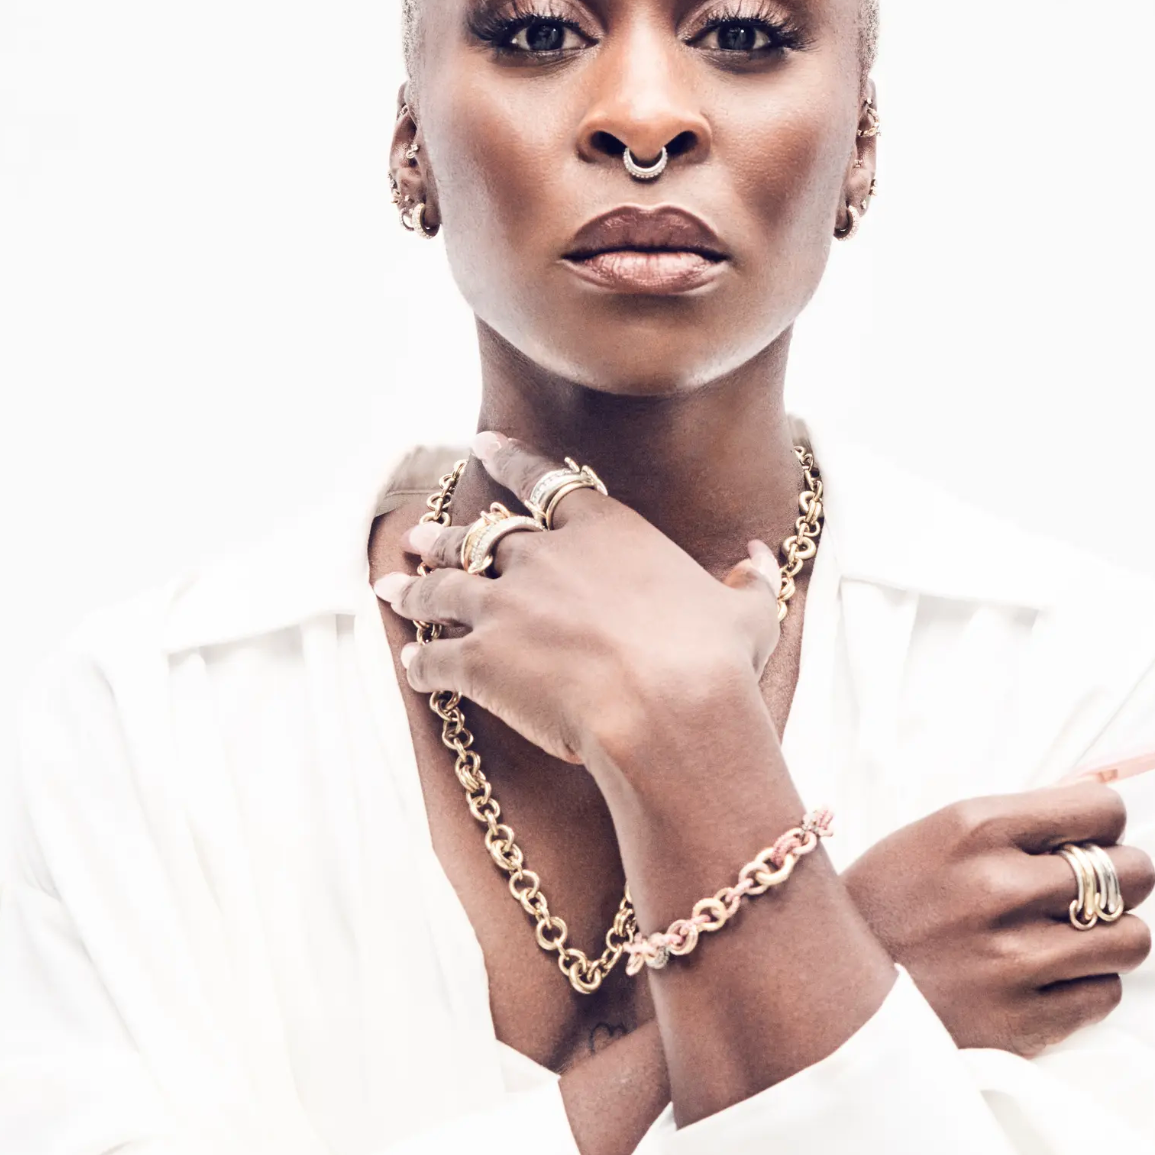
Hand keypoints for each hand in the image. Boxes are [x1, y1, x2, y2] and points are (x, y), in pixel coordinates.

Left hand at [373, 433, 782, 763]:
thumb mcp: (748, 612)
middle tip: (420, 533)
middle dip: (448, 535)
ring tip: (392, 582)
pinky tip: (409, 665)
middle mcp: (546, 556)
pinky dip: (420, 660)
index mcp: (605, 531)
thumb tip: (763, 556)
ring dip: (416, 585)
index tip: (482, 443)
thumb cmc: (714, 661)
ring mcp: (506, 604)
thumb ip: (751, 578)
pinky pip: (436, 656)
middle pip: (482, 536)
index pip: (546, 482)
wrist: (670, 710)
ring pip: (445, 585)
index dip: (510, 460)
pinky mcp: (480, 658)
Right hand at [842, 784, 1154, 1055]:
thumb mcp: (936, 836)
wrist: (828, 991)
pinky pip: (1106, 994)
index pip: (1102, 810)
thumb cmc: (889, 902)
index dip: (1104, 825)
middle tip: (1087, 891)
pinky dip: (1087, 985)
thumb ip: (1017, 822)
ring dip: (1110, 936)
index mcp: (974, 827)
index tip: (1088, 839)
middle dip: (1120, 879)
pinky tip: (1048, 977)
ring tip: (1073, 937)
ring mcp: (1013, 959)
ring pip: (1132, 938)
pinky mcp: (1022, 1023)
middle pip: (1132, 872)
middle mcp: (999, 888)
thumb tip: (1103, 802)